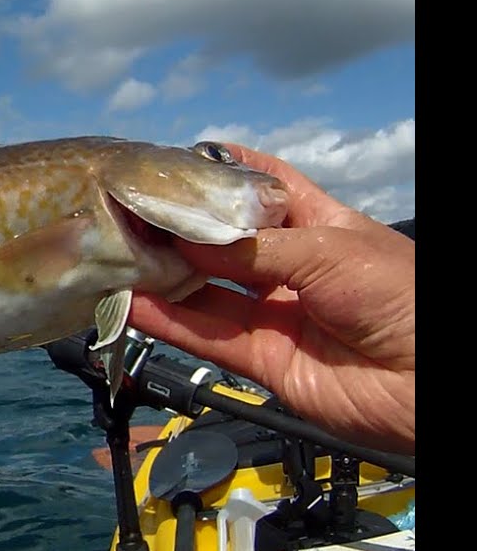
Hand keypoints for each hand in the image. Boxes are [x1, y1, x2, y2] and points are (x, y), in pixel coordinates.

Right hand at [129, 144, 414, 454]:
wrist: (431, 385)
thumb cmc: (400, 298)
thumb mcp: (327, 251)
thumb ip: (253, 249)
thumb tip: (187, 242)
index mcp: (317, 224)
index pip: (260, 186)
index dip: (219, 173)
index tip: (170, 165)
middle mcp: (289, 265)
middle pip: (222, 241)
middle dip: (178, 229)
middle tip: (128, 215)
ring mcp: (274, 313)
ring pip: (206, 290)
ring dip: (164, 277)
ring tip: (118, 257)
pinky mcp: (263, 360)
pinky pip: (206, 336)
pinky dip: (168, 323)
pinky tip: (131, 305)